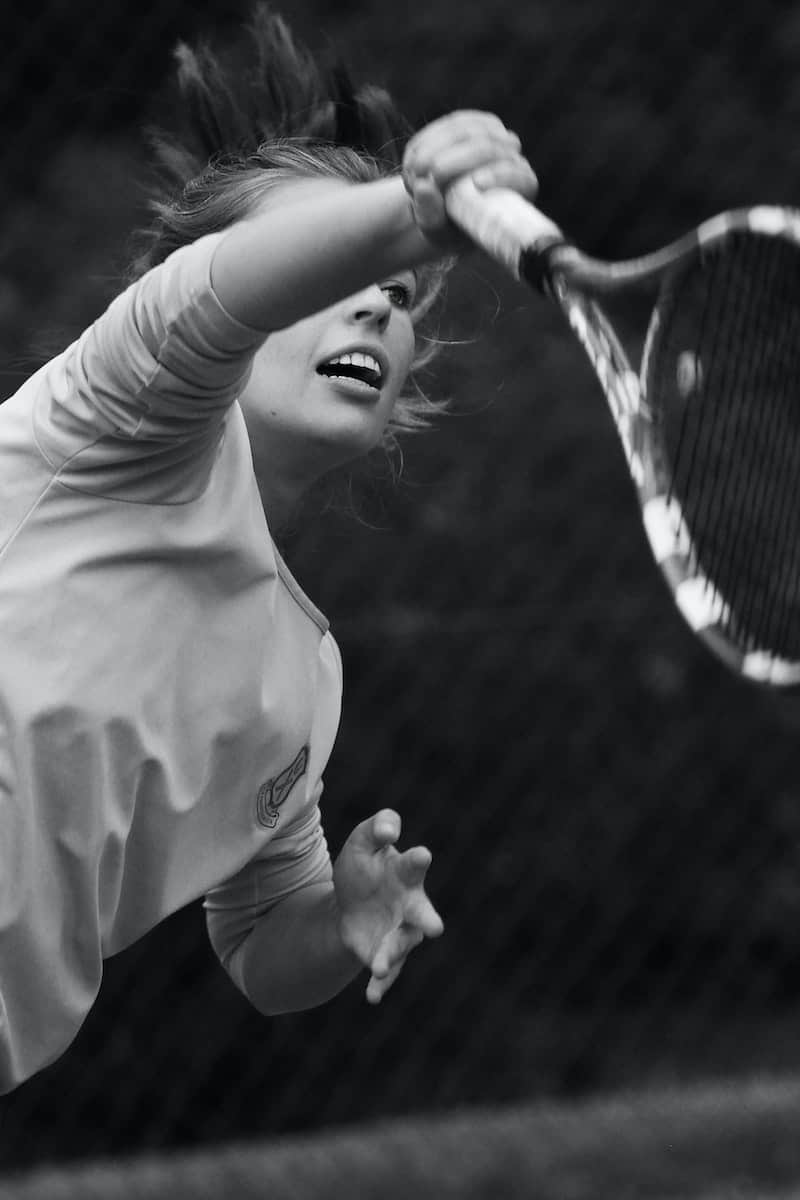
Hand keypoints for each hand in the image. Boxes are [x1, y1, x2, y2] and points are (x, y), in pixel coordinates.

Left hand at [333, 809, 443, 1003]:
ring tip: (380, 964)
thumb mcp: (363, 841)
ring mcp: (400, 932)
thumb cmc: (365, 868)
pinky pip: (387, 972)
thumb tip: (388, 830)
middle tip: (434, 927)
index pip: (414, 863)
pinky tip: (372, 996)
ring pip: (403, 945)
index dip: (418, 859)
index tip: (421, 854)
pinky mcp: (385, 954)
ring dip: (393, 954)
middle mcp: (410, 905)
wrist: (347, 904)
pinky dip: (381, 983)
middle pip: (423, 913)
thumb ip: (378, 826)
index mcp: (406, 873)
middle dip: (428, 919)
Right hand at [402, 110, 538, 251]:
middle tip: (424, 176)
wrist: (439, 208)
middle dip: (456, 159)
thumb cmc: (446, 227)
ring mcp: (493, 134)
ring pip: (468, 129)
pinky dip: (429, 139)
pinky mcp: (471, 122)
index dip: (501, 176)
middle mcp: (511, 157)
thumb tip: (424, 186)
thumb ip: (432, 215)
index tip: (477, 184)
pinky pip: (451, 123)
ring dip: (436, 148)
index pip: (520, 176)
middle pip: (489, 146)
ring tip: (414, 171)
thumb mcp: (438, 231)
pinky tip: (414, 157)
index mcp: (518, 189)